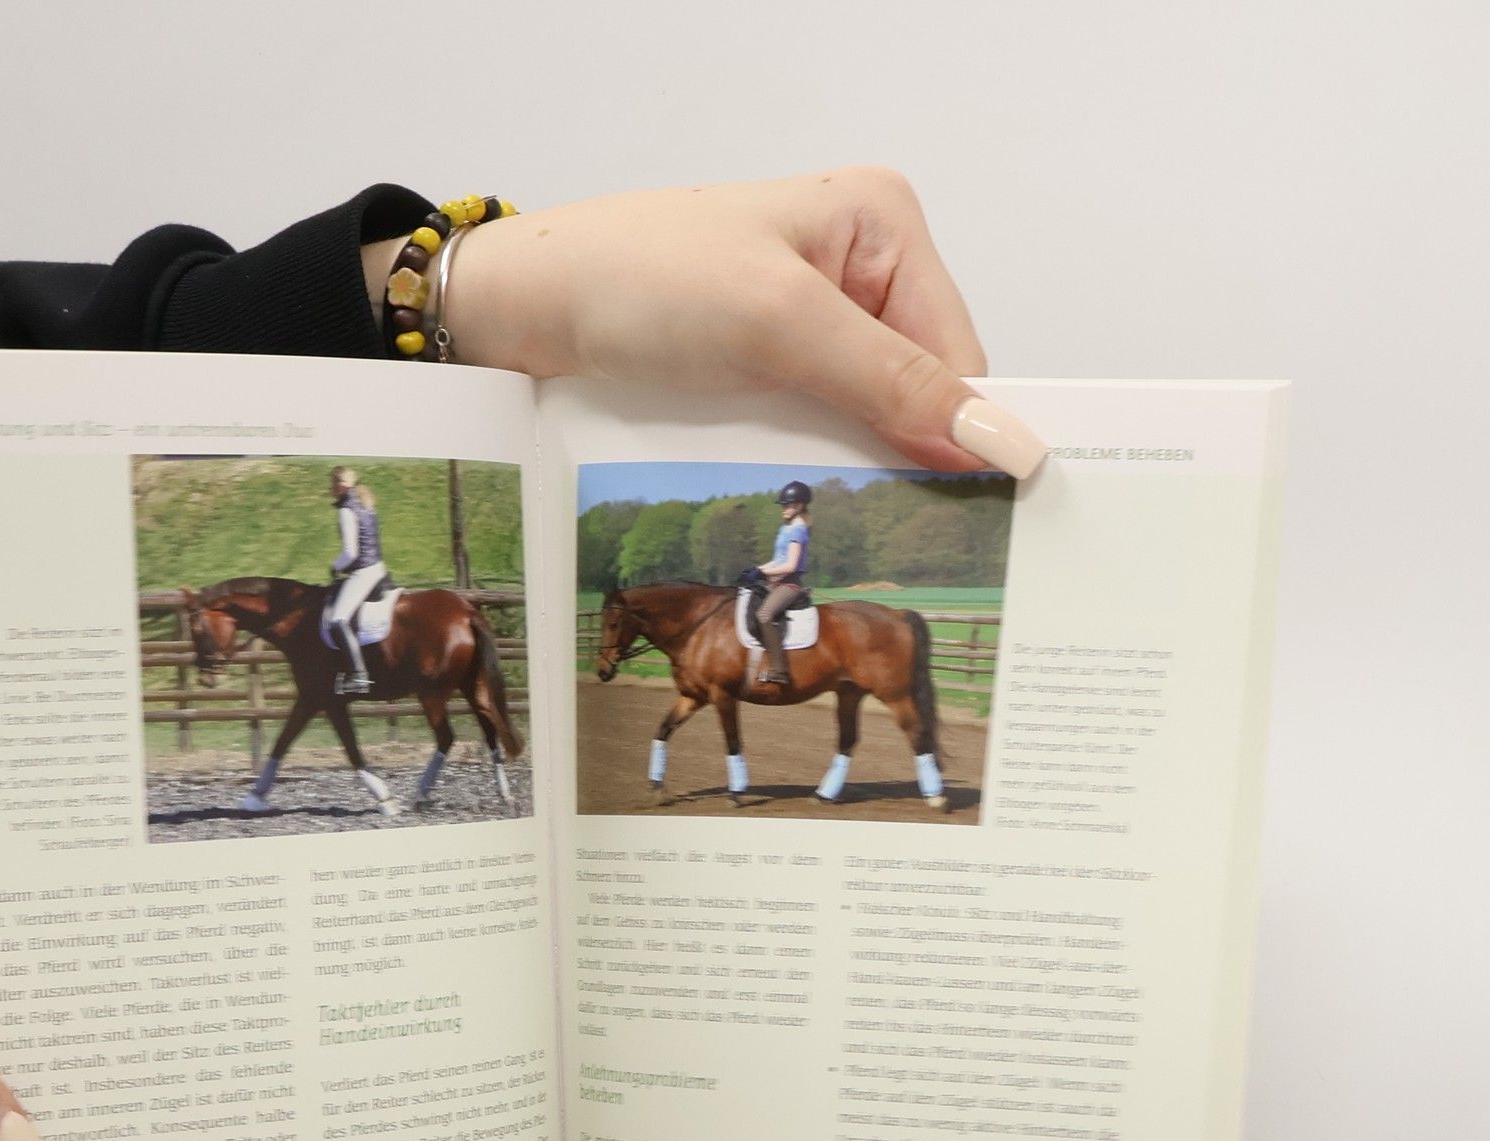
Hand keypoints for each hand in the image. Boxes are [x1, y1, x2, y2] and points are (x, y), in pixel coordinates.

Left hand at [431, 168, 1044, 477]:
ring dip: (850, 470)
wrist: (529, 305)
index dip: (961, 435)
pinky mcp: (767, 368)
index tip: (970, 516)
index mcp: (883, 224)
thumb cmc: (642, 280)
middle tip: (888, 525)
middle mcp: (858, 269)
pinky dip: (806, 469)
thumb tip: (1002, 441)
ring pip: (866, 423)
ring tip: (835, 515)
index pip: (958, 354)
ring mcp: (811, 322)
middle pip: (918, 392)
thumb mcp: (782, 326)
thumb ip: (891, 384)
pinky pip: (814, 433)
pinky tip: (792, 498)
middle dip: (902, 454)